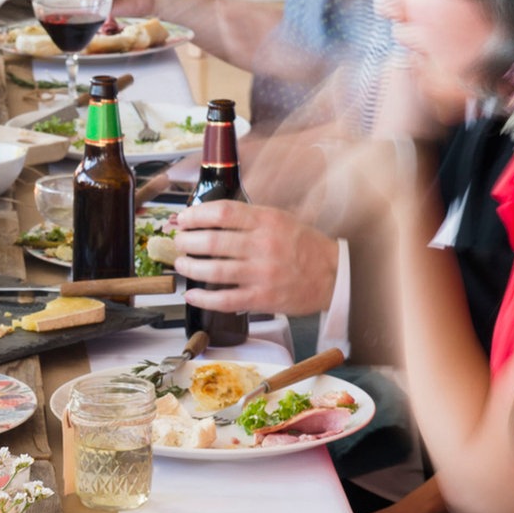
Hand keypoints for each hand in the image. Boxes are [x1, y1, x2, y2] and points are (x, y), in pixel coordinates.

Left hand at [170, 200, 339, 314]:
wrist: (334, 275)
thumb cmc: (305, 246)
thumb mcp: (281, 219)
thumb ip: (248, 219)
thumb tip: (210, 218)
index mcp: (267, 221)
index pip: (222, 213)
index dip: (195, 216)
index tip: (184, 219)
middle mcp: (263, 245)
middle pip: (212, 241)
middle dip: (187, 241)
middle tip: (179, 242)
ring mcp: (262, 273)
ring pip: (214, 270)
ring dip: (190, 267)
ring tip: (181, 264)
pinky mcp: (262, 298)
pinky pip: (225, 299)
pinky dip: (203, 298)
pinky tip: (192, 294)